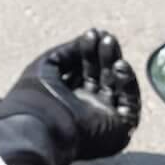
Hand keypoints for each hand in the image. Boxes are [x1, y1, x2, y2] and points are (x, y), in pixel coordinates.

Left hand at [14, 29, 141, 162]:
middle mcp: (84, 110)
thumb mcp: (46, 65)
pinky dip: (127, 82)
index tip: (92, 33)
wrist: (37, 128)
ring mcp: (102, 120)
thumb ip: (67, 50)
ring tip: (109, 43)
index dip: (89, 50)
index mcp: (65, 98)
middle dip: (104, 54)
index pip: (84, 70)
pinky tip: (119, 65)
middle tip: (105, 37)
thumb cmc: (34, 98)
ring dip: (115, 62)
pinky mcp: (118, 131)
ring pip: (117, 86)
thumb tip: (88, 38)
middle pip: (102, 76)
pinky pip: (130, 103)